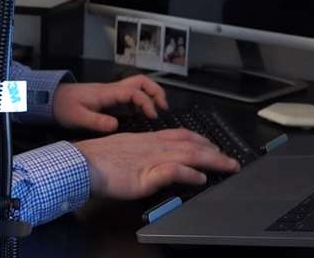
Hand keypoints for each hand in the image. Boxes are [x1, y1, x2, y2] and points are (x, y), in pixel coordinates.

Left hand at [52, 75, 168, 131]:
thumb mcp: (78, 117)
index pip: (134, 92)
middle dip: (156, 91)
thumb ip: (96, 121)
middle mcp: (112, 89)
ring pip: (137, 85)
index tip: (152, 116)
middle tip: (163, 108)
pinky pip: (130, 93)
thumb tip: (116, 125)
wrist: (51, 98)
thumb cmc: (63, 106)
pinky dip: (140, 100)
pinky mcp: (109, 97)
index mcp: (107, 93)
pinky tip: (140, 114)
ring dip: (150, 94)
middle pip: (141, 81)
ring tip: (157, 110)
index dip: (147, 102)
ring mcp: (111, 91)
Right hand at [73, 129, 240, 198]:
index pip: (181, 135)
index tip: (214, 145)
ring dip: (211, 160)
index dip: (201, 140)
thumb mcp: (125, 150)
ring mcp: (150, 159)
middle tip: (231, 160)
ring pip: (188, 154)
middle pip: (191, 144)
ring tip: (227, 166)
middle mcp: (153, 146)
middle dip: (215, 152)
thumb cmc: (98, 159)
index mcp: (147, 139)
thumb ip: (143, 153)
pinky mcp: (145, 175)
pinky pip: (172, 170)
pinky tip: (200, 178)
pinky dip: (189, 173)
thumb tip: (157, 160)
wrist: (82, 163)